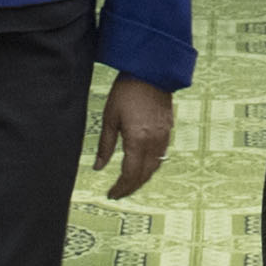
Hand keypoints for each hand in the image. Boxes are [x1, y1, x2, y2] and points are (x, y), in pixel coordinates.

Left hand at [96, 74, 175, 196]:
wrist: (151, 72)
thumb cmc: (127, 91)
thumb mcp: (110, 118)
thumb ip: (105, 145)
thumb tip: (98, 167)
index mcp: (138, 140)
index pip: (130, 174)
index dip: (120, 187)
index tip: (111, 194)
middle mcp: (153, 142)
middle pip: (144, 175)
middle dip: (131, 187)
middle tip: (118, 193)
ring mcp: (164, 137)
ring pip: (155, 168)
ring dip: (142, 179)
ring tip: (128, 183)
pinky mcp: (168, 131)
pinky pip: (161, 157)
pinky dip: (151, 167)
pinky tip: (142, 166)